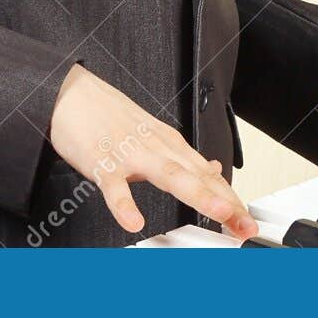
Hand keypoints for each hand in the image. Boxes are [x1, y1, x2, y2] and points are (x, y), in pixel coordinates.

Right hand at [48, 63, 256, 238]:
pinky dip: (125, 204)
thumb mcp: (153, 134)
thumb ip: (182, 157)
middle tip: (244, 224)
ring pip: (168, 175)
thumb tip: (212, 170)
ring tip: (217, 213)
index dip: (230, 199)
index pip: (208, 175)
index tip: (247, 221)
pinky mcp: (102, 162)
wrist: (71, 93)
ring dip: (196, 194)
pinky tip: (134, 221)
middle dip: (224, 202)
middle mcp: (156, 148)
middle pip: (197, 177)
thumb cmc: (108, 116)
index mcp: (169, 144)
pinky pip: (115, 186)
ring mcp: (130, 154)